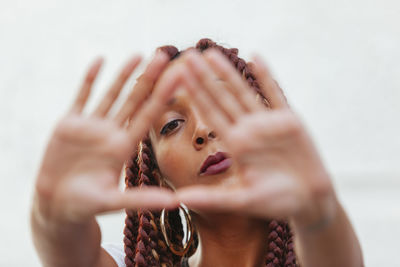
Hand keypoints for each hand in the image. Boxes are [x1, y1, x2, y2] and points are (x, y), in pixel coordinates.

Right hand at [34, 52, 179, 222]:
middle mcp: (111, 132)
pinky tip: (100, 60)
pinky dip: (89, 79)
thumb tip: (177, 203)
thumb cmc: (86, 206)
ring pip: (111, 94)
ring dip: (123, 74)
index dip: (162, 96)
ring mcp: (91, 126)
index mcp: (123, 147)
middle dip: (148, 78)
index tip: (178, 77)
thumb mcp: (114, 202)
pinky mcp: (70, 123)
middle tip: (164, 55)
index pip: (147, 116)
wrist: (57, 204)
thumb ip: (142, 199)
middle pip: (134, 100)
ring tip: (139, 54)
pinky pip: (81, 96)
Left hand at [174, 49, 334, 223]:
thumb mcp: (242, 201)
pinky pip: (276, 95)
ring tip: (211, 53)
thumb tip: (178, 200)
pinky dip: (267, 77)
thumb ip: (212, 199)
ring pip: (244, 92)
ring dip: (228, 72)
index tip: (176, 77)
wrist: (309, 201)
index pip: (210, 114)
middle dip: (204, 77)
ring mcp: (267, 123)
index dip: (194, 95)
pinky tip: (256, 58)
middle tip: (186, 56)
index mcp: (235, 145)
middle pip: (221, 98)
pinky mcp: (289, 120)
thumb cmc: (276, 203)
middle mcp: (248, 129)